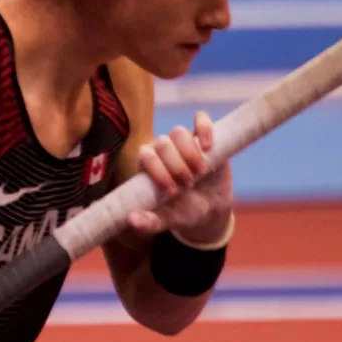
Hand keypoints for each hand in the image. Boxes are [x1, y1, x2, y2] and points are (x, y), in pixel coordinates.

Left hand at [127, 111, 233, 245]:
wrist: (211, 207)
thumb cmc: (183, 211)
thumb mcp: (168, 219)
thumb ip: (149, 222)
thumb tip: (131, 220)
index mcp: (148, 164)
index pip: (146, 155)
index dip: (159, 170)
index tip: (173, 191)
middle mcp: (162, 149)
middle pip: (163, 144)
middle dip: (177, 166)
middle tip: (189, 184)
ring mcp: (183, 141)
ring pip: (179, 132)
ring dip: (190, 153)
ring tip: (201, 172)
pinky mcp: (203, 136)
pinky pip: (200, 119)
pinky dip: (204, 129)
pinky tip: (208, 147)